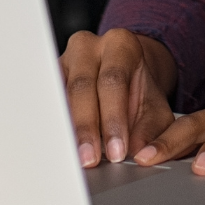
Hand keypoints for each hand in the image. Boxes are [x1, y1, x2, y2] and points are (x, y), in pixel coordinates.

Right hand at [60, 27, 176, 167]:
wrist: (127, 77)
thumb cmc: (140, 92)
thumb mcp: (155, 109)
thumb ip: (150, 129)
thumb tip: (140, 152)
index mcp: (120, 45)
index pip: (113, 81)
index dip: (113, 118)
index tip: (117, 151)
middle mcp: (89, 47)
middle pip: (82, 87)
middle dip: (87, 128)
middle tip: (91, 159)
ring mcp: (65, 60)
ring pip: (60, 95)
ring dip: (67, 129)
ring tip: (74, 158)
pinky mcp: (50, 77)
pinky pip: (49, 101)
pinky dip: (56, 125)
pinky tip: (60, 146)